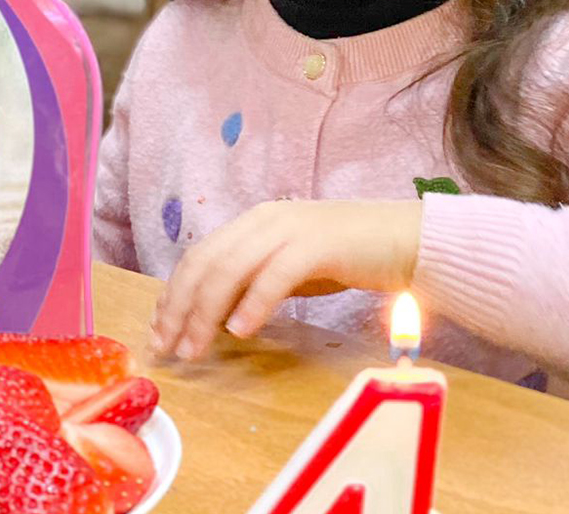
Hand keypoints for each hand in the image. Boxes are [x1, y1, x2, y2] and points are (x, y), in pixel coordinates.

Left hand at [152, 199, 423, 360]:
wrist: (408, 239)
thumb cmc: (353, 256)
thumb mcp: (293, 268)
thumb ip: (256, 281)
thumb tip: (217, 315)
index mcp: (256, 221)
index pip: (199, 256)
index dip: (173, 294)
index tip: (159, 331)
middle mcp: (266, 219)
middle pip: (205, 262)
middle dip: (178, 308)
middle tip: (166, 349)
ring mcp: (291, 228)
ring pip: (230, 269)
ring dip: (205, 314)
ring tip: (194, 350)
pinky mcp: (318, 245)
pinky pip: (274, 275)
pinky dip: (253, 304)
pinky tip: (241, 332)